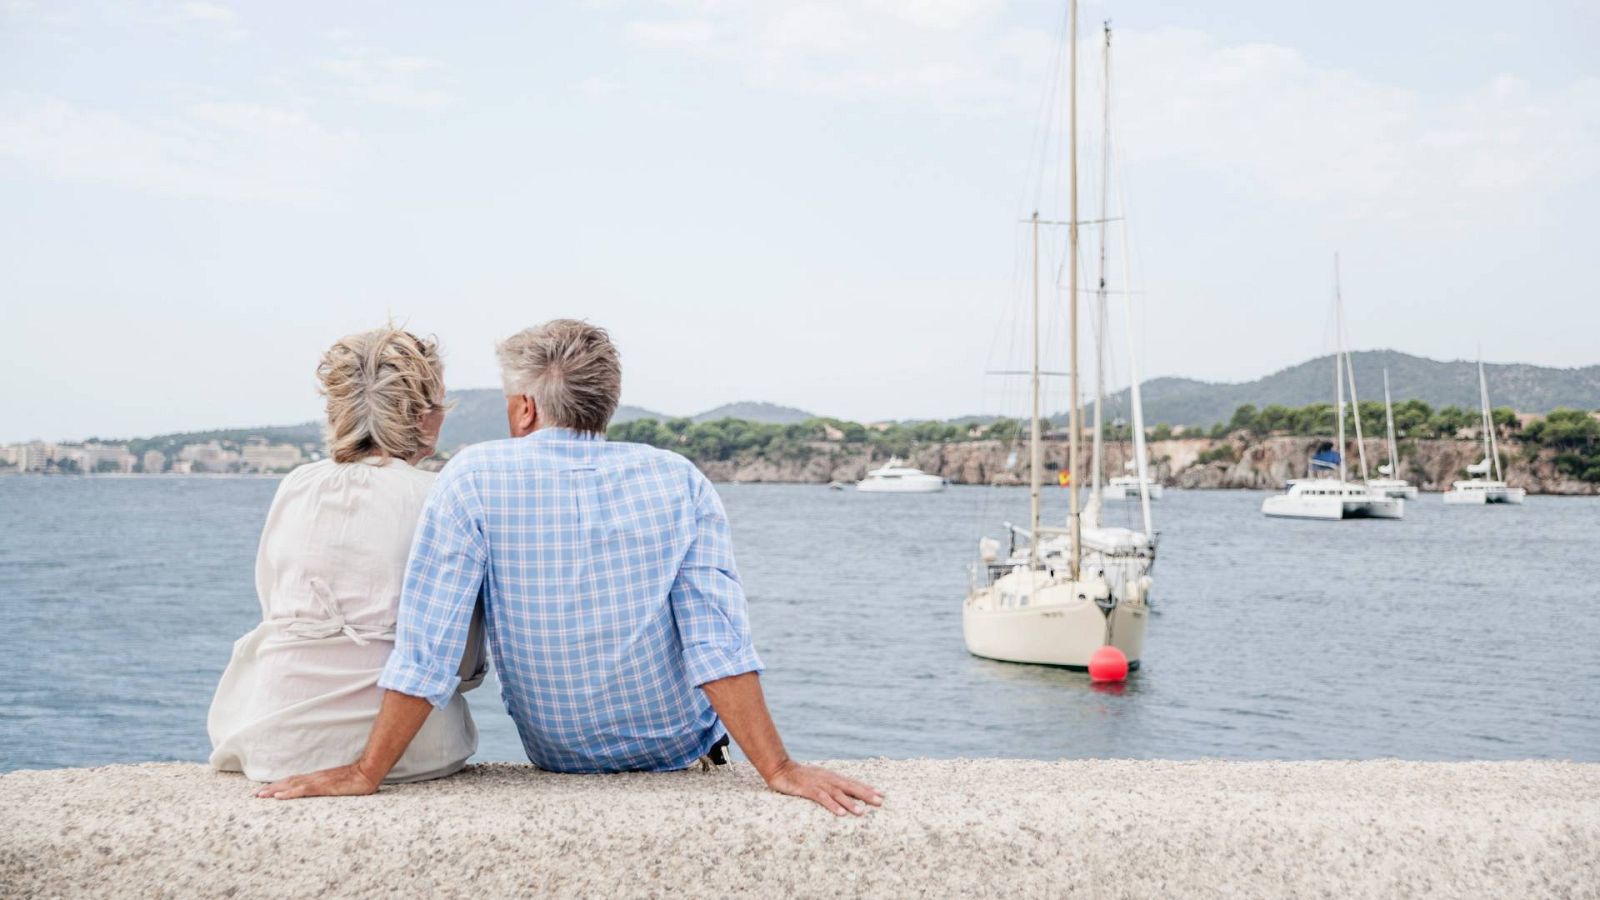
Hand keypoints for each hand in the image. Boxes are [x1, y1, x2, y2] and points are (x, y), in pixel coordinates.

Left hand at [255, 763, 379, 799]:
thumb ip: (329, 788)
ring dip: (274, 790)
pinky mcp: (323, 786)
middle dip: (271, 788)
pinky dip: (289, 792)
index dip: (279, 786)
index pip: (294, 781)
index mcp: (317, 779)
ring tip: (261, 796)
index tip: (265, 791)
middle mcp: (314, 778)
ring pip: (291, 785)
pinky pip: (302, 790)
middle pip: (288, 782)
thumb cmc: (356, 780)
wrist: (368, 772)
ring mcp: (318, 781)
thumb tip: (322, 793)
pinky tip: (279, 796)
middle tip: (255, 795)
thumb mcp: (339, 785)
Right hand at [764, 760, 882, 816]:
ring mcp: (818, 784)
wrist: (780, 768)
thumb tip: (843, 792)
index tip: (881, 794)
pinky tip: (840, 813)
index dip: (867, 788)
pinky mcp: (808, 789)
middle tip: (880, 802)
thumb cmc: (800, 776)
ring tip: (862, 812)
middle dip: (866, 794)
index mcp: (832, 777)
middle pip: (850, 787)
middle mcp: (828, 779)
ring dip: (850, 803)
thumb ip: (830, 785)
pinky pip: (822, 798)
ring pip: (838, 794)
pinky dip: (832, 805)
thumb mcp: (818, 779)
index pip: (853, 783)